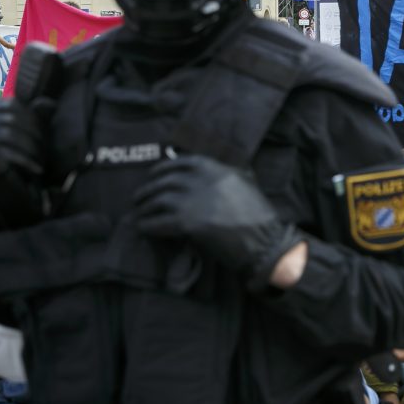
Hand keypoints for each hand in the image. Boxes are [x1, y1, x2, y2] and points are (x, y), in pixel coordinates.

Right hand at [0, 100, 45, 179]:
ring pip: (4, 135)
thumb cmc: (18, 168)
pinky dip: (23, 162)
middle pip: (8, 120)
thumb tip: (46, 103)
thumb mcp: (31, 143)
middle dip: (34, 137)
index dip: (32, 119)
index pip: (10, 106)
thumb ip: (38, 121)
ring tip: (41, 164)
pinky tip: (36, 171)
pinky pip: (1, 155)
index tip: (44, 134)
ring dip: (30, 150)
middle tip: (45, 153)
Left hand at [135, 155, 301, 289]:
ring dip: (144, 208)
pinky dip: (147, 226)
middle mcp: (200, 180)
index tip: (152, 176)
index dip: (161, 169)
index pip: (178, 163)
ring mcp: (192, 201)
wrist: (264, 240)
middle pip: (163, 182)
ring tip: (139, 214)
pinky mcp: (187, 223)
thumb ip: (227, 172)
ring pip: (156, 201)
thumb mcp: (246, 181)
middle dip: (147, 190)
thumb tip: (214, 169)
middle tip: (139, 199)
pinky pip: (157, 223)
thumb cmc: (258, 213)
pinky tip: (144, 228)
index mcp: (214, 168)